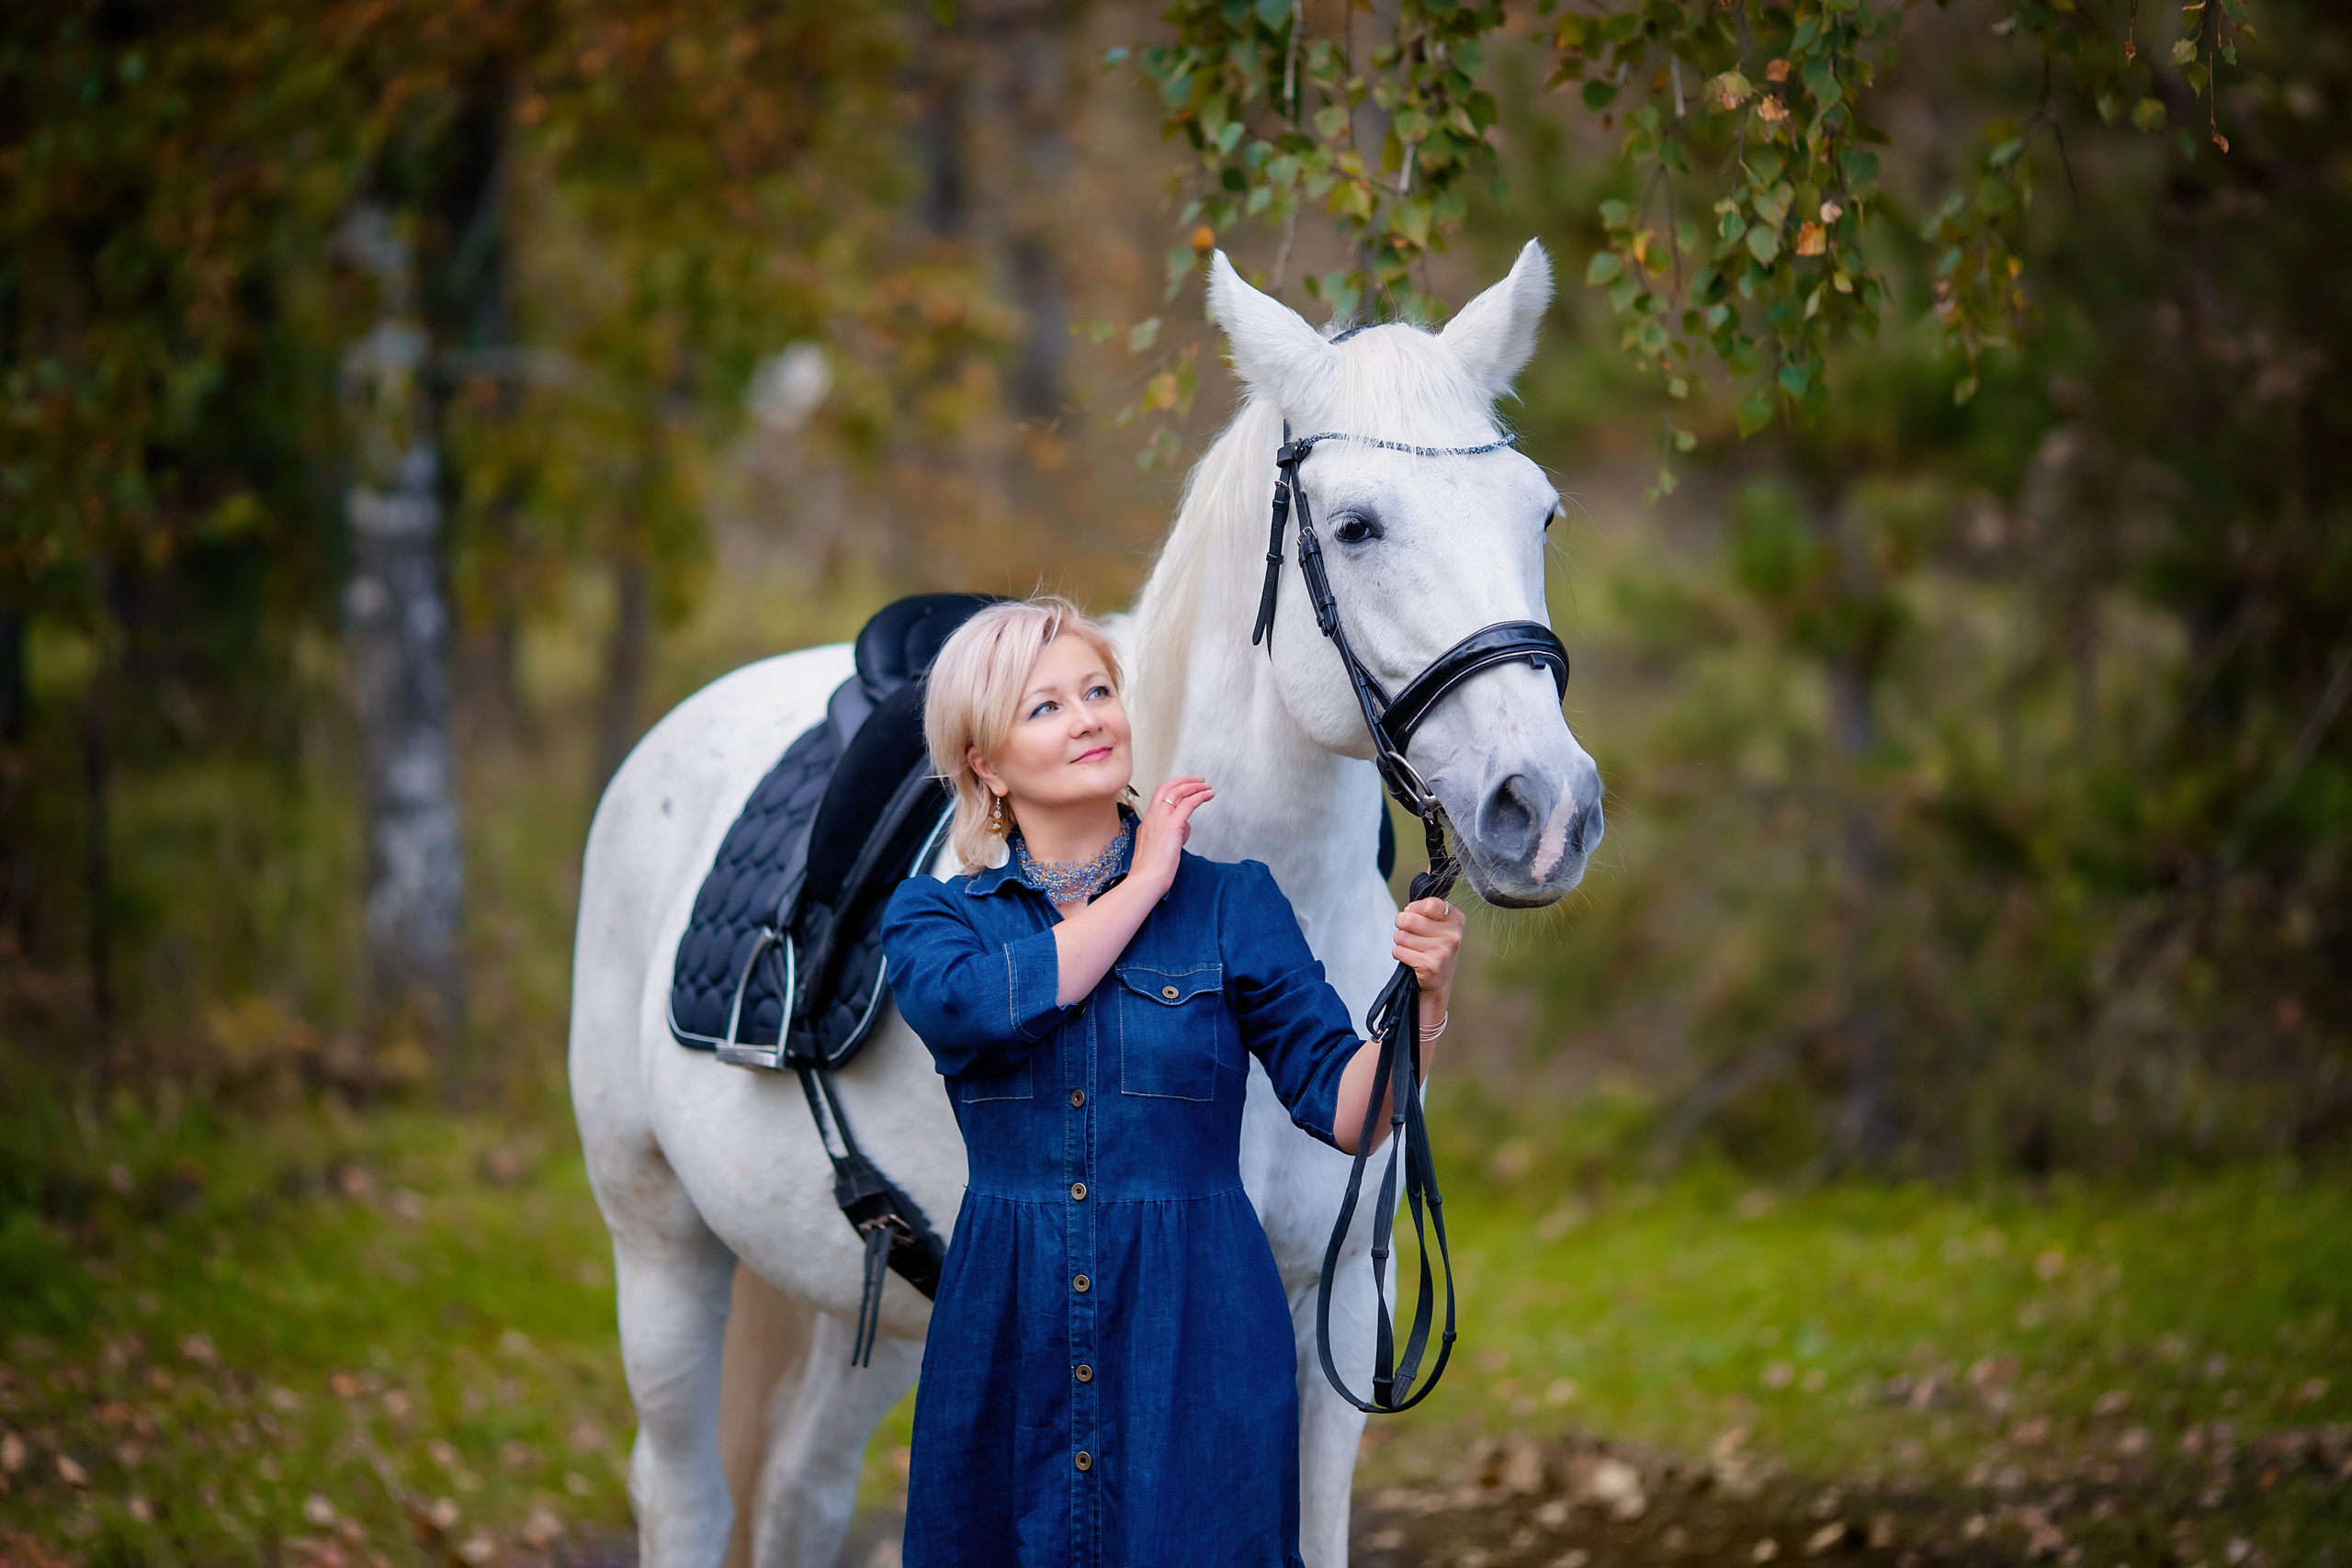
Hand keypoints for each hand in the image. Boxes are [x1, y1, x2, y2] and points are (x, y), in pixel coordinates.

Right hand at [1131, 777, 1213, 894]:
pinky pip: (1188, 804)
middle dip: (1184, 781)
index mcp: (1147, 822)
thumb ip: (1170, 837)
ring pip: (1177, 792)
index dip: (1173, 788)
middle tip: (1198, 780)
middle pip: (1166, 787)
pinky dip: (1200, 796)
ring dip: (1194, 786)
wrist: (1145, 880)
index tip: (1185, 788)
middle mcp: (1153, 817)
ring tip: (1207, 787)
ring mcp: (1161, 819)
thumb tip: (1183, 831)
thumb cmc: (1151, 871)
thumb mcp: (1159, 849)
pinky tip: (1209, 795)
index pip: (1159, 797)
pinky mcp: (1172, 826)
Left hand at [1392, 897, 1462, 1021]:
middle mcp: (1453, 935)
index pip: (1429, 903)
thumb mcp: (1438, 926)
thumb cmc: (1434, 948)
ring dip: (1400, 941)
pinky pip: (1399, 951)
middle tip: (1407, 931)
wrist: (1438, 982)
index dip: (1414, 908)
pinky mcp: (1430, 965)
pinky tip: (1410, 958)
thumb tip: (1408, 909)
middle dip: (1401, 924)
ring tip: (1411, 947)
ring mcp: (1443, 951)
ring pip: (1401, 935)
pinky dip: (1398, 953)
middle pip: (1409, 919)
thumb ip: (1426, 912)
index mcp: (1456, 919)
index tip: (1416, 915)